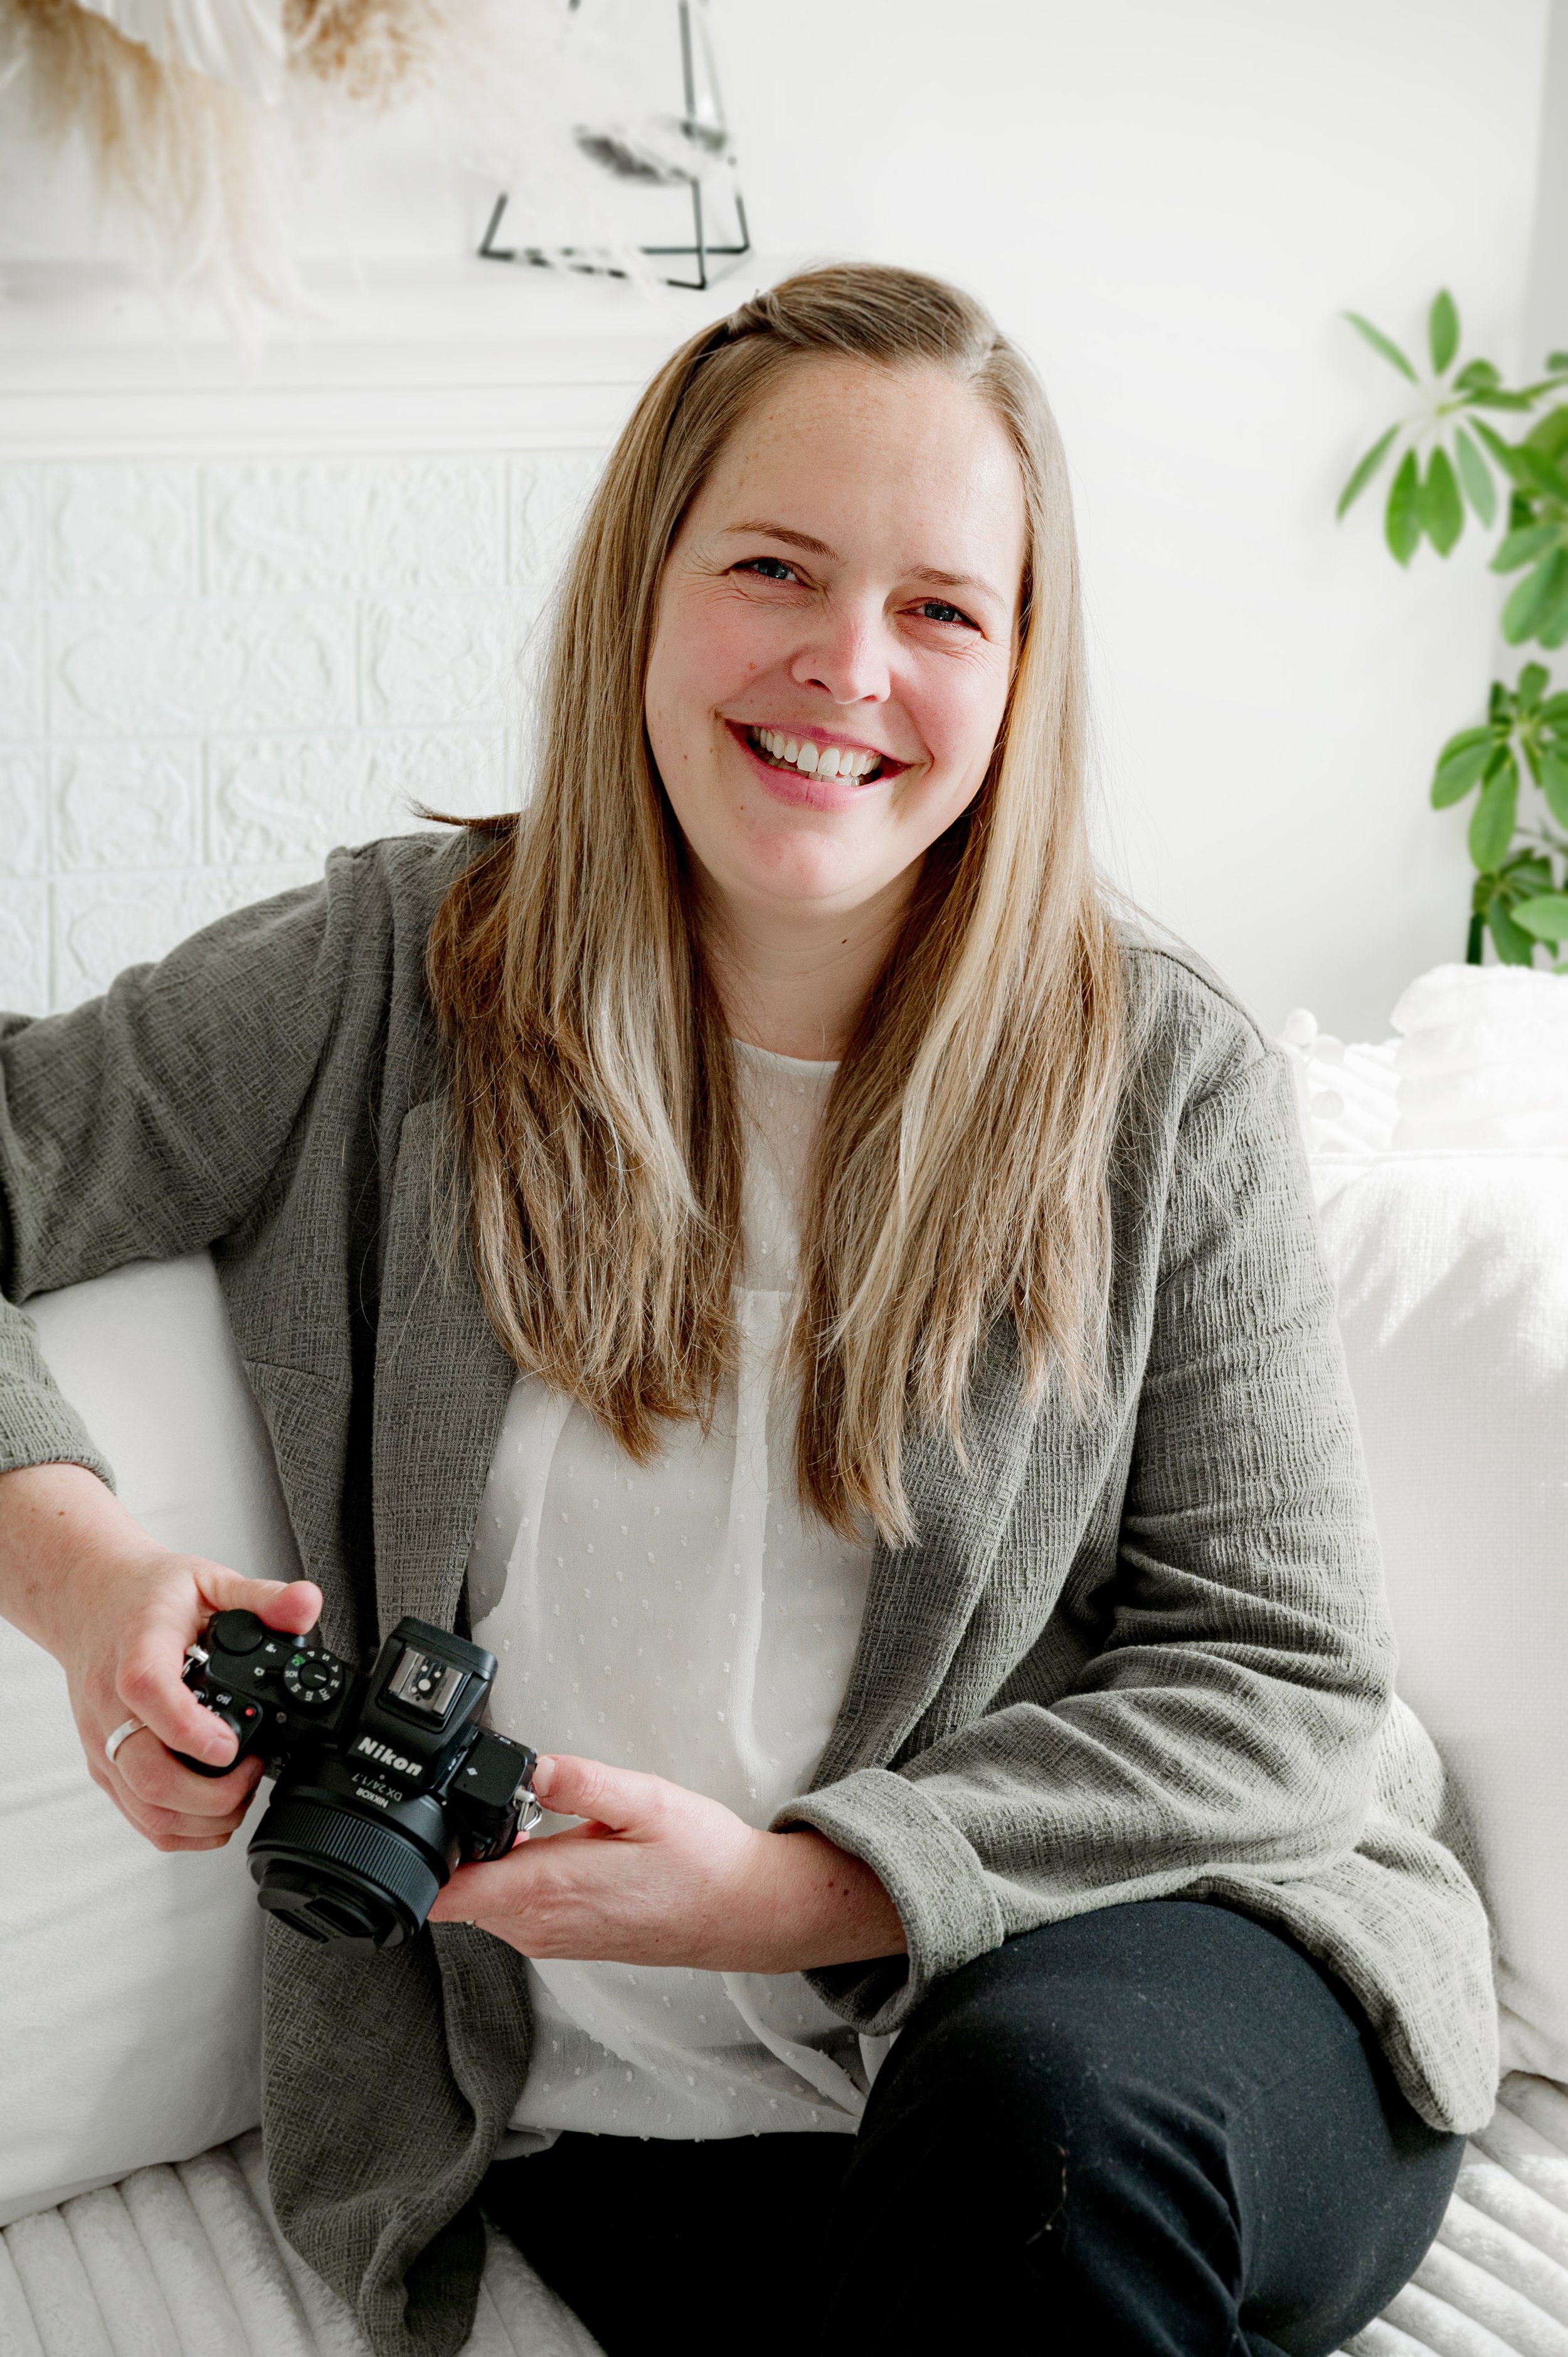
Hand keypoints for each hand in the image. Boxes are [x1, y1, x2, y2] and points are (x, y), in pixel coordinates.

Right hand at [0, 1457, 320, 1854]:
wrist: (90, 1604)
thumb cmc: (146, 1597)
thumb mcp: (208, 1580)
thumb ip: (261, 1596)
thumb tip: (307, 1604)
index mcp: (137, 1650)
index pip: (148, 1693)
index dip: (190, 1729)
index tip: (232, 1745)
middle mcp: (111, 1704)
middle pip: (147, 1771)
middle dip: (211, 1793)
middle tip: (252, 1771)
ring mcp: (104, 1741)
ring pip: (144, 1806)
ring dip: (201, 1818)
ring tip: (241, 1792)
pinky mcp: (105, 1765)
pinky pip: (137, 1815)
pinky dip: (181, 1828)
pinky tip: (214, 1810)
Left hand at [428, 1752, 906, 1972]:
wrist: (742, 1914)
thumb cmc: (702, 1860)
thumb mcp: (646, 1801)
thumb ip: (581, 1782)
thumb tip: (528, 1764)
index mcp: (548, 1890)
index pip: (444, 1896)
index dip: (424, 1858)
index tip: (428, 1818)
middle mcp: (538, 1926)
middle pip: (457, 1894)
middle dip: (457, 1850)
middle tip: (490, 1800)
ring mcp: (550, 1939)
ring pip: (484, 1904)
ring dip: (490, 1864)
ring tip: (529, 1819)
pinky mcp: (564, 1941)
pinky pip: (514, 1913)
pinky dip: (516, 1881)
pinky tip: (554, 1848)